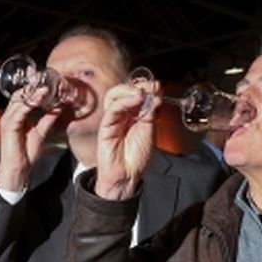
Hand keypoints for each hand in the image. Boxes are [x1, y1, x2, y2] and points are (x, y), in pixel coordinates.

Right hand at [0, 89, 63, 191]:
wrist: (18, 170)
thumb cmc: (26, 153)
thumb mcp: (41, 133)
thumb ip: (47, 119)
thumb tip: (58, 108)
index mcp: (16, 115)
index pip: (23, 96)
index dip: (34, 87)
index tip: (46, 79)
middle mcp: (10, 115)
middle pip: (19, 94)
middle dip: (32, 85)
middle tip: (45, 77)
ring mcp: (7, 120)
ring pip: (19, 100)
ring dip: (33, 92)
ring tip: (45, 86)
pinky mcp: (9, 126)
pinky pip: (19, 111)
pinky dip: (29, 103)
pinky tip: (40, 98)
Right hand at [94, 81, 154, 200]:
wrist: (128, 176)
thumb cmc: (137, 156)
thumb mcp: (149, 129)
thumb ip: (150, 112)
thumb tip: (156, 94)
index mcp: (132, 114)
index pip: (134, 94)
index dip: (145, 87)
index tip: (156, 86)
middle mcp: (121, 114)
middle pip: (122, 91)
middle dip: (136, 86)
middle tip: (149, 88)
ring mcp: (112, 119)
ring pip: (114, 96)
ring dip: (128, 91)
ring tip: (141, 93)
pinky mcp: (105, 127)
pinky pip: (112, 110)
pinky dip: (124, 102)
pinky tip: (135, 100)